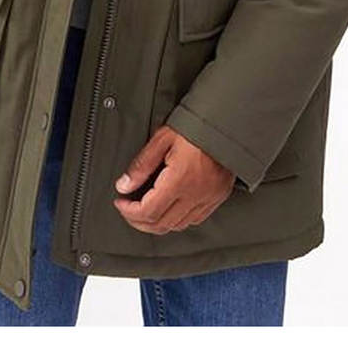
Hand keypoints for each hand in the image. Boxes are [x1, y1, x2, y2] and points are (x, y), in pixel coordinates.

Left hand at [113, 125, 234, 234]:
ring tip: (145, 210)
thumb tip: (124, 185)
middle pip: (161, 224)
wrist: (227, 121)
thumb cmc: (196, 125)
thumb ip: (142, 164)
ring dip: (157, 223)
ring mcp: (209, 198)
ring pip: (178, 226)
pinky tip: (170, 208)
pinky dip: (178, 219)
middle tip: (128, 210)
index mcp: (180, 179)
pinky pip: (195, 219)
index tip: (120, 203)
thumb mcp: (163, 138)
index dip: (129, 212)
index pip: (148, 211)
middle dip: (138, 222)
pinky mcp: (218, 196)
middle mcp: (196, 194)